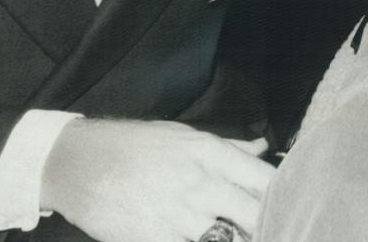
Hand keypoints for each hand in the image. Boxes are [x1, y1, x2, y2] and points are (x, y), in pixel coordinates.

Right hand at [41, 118, 273, 241]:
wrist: (77, 164)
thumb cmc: (133, 146)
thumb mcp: (183, 136)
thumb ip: (228, 147)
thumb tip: (262, 147)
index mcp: (209, 154)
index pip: (264, 179)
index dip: (283, 196)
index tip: (289, 205)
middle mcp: (199, 184)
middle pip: (254, 215)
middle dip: (267, 227)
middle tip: (275, 230)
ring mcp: (177, 215)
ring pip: (225, 239)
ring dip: (234, 239)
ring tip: (236, 236)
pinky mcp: (152, 238)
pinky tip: (201, 240)